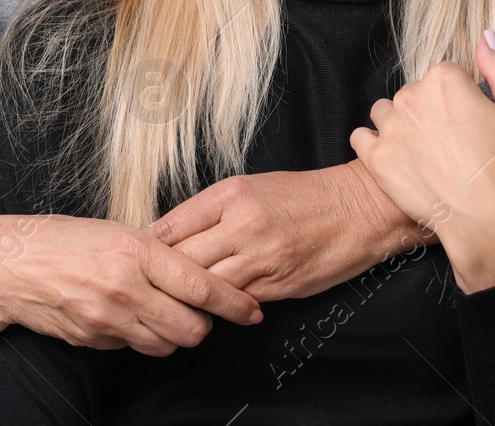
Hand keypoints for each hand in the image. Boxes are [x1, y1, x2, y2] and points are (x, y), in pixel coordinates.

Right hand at [0, 214, 261, 355]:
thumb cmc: (62, 240)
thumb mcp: (114, 232)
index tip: (252, 310)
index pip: (200, 285)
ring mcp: (108, 317)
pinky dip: (138, 337)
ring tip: (159, 313)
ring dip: (172, 335)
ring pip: (166, 345)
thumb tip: (192, 275)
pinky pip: (132, 347)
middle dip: (202, 326)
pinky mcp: (94, 338)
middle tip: (197, 313)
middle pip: (191, 329)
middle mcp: (125, 287)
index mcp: (136, 250)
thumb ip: (154, 254)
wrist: (9, 265)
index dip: (234, 303)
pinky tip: (123, 315)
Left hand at [148, 161, 434, 301]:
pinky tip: (209, 308)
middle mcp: (242, 226)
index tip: (134, 258)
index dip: (149, 247)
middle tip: (145, 286)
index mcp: (230, 195)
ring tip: (171, 302)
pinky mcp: (280, 285)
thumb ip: (209, 209)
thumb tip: (168, 234)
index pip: (172, 226)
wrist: (360, 208)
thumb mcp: (250, 186)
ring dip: (188, 297)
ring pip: (207, 286)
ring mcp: (262, 258)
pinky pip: (238, 301)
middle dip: (162, 276)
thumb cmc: (301, 194)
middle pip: (184, 261)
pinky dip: (221, 305)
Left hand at [349, 31, 494, 292]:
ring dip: (402, 125)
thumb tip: (485, 38)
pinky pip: (363, 137)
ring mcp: (389, 128)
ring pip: (387, 111)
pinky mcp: (374, 157)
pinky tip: (401, 160)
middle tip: (455, 143)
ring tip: (427, 152)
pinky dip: (377, 146)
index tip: (474, 121)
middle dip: (432, 111)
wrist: (490, 226)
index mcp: (445, 80)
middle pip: (416, 92)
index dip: (463, 97)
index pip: (447, 74)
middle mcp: (410, 97)